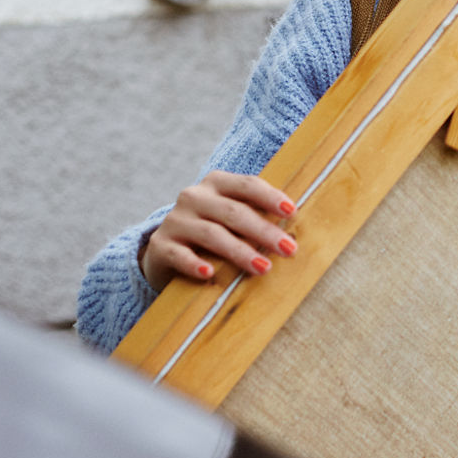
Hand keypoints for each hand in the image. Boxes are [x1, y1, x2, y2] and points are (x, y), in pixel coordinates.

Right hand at [142, 171, 297, 290]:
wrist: (166, 251)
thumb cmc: (213, 233)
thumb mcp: (230, 218)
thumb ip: (255, 216)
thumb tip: (296, 232)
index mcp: (216, 183)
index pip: (246, 185)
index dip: (269, 197)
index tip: (292, 212)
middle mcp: (194, 197)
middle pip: (233, 212)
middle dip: (263, 231)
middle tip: (289, 249)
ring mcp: (175, 220)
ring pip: (211, 234)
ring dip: (240, 251)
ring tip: (263, 267)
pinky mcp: (161, 245)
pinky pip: (179, 255)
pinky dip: (194, 264)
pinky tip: (209, 274)